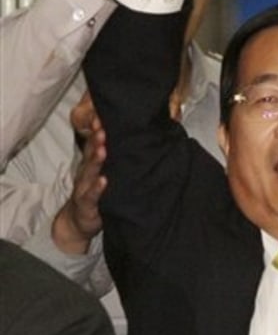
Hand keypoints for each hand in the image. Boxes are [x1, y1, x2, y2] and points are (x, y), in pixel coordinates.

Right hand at [52, 106, 106, 254]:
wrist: (79, 220)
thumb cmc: (98, 192)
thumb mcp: (107, 172)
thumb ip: (118, 156)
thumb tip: (142, 137)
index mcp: (93, 161)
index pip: (96, 141)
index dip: (99, 127)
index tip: (104, 114)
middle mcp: (87, 171)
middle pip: (91, 151)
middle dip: (96, 138)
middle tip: (103, 125)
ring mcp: (85, 186)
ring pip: (90, 170)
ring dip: (96, 159)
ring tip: (103, 149)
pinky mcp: (86, 203)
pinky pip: (91, 194)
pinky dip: (97, 187)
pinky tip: (103, 181)